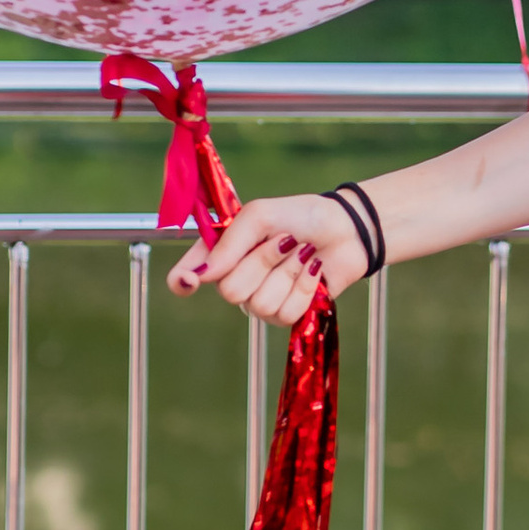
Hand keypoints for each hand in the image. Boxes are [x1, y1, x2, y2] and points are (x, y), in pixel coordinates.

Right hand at [168, 193, 366, 322]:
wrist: (346, 229)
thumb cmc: (301, 216)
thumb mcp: (261, 216)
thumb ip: (230, 242)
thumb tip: (204, 274)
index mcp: (222, 252)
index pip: (186, 275)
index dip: (182, 281)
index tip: (189, 282)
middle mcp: (237, 279)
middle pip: (231, 291)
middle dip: (262, 262)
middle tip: (285, 241)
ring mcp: (261, 299)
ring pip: (261, 304)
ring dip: (288, 274)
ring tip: (302, 255)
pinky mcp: (287, 313)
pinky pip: (285, 314)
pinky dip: (304, 288)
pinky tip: (313, 272)